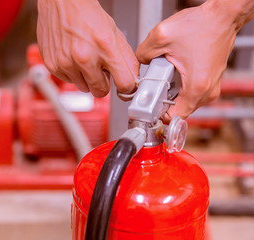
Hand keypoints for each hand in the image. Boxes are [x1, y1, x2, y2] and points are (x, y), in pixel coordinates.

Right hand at [37, 0, 138, 96]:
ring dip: (87, 78)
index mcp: (105, 46)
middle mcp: (84, 57)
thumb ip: (126, 58)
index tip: (124, 85)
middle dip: (103, 83)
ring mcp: (66, 63)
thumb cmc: (87, 15)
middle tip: (101, 69)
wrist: (62, 3)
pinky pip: (69, 81)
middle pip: (101, 91)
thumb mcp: (114, 33)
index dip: (126, 87)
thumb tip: (133, 80)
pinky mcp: (53, 65)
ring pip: (84, 88)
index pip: (124, 83)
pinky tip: (72, 57)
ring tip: (85, 59)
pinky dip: (72, 73)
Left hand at [136, 1, 240, 121]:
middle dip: (162, 101)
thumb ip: (143, 54)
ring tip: (164, 76)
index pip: (174, 118)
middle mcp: (207, 91)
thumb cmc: (202, 25)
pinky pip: (191, 93)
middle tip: (153, 86)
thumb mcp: (161, 37)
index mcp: (196, 87)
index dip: (157, 114)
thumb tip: (138, 63)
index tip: (148, 106)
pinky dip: (180, 87)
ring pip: (184, 102)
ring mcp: (210, 88)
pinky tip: (173, 73)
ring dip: (171, 93)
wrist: (223, 16)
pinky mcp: (210, 82)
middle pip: (178, 110)